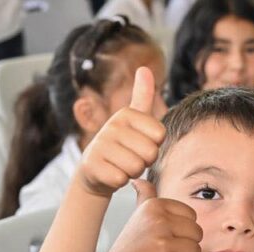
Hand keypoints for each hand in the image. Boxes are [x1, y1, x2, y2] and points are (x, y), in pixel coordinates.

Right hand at [77, 66, 165, 197]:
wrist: (95, 171)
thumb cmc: (122, 145)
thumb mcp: (133, 120)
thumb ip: (142, 96)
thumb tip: (144, 68)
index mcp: (126, 114)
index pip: (160, 135)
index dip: (154, 145)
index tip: (140, 144)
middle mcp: (111, 125)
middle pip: (150, 153)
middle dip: (144, 161)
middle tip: (130, 157)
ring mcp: (100, 145)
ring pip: (136, 167)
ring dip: (132, 172)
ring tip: (120, 165)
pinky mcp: (93, 166)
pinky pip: (122, 179)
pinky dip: (119, 181)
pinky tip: (111, 174)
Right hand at [100, 178, 202, 251]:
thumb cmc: (133, 250)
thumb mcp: (137, 218)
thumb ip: (145, 197)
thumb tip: (139, 180)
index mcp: (154, 206)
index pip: (192, 216)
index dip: (182, 231)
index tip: (162, 237)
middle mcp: (157, 220)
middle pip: (197, 233)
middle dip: (185, 246)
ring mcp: (160, 242)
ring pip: (195, 250)